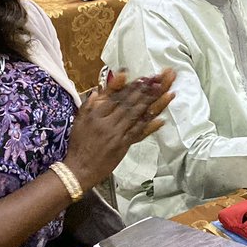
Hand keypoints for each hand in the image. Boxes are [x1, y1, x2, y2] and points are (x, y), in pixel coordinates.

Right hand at [64, 70, 174, 189]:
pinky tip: (162, 119)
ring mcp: (117, 134)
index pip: (118, 96)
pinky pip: (139, 134)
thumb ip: (90, 103)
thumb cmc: (78, 144)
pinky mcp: (123, 146)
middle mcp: (108, 122)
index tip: (147, 77)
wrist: (78, 169)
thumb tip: (99, 90)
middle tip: (162, 78)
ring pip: (137, 115)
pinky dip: (151, 126)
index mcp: (96, 114)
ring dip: (154, 103)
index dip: (133, 86)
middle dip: (148, 89)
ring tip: (168, 92)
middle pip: (131, 103)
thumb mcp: (79, 120)